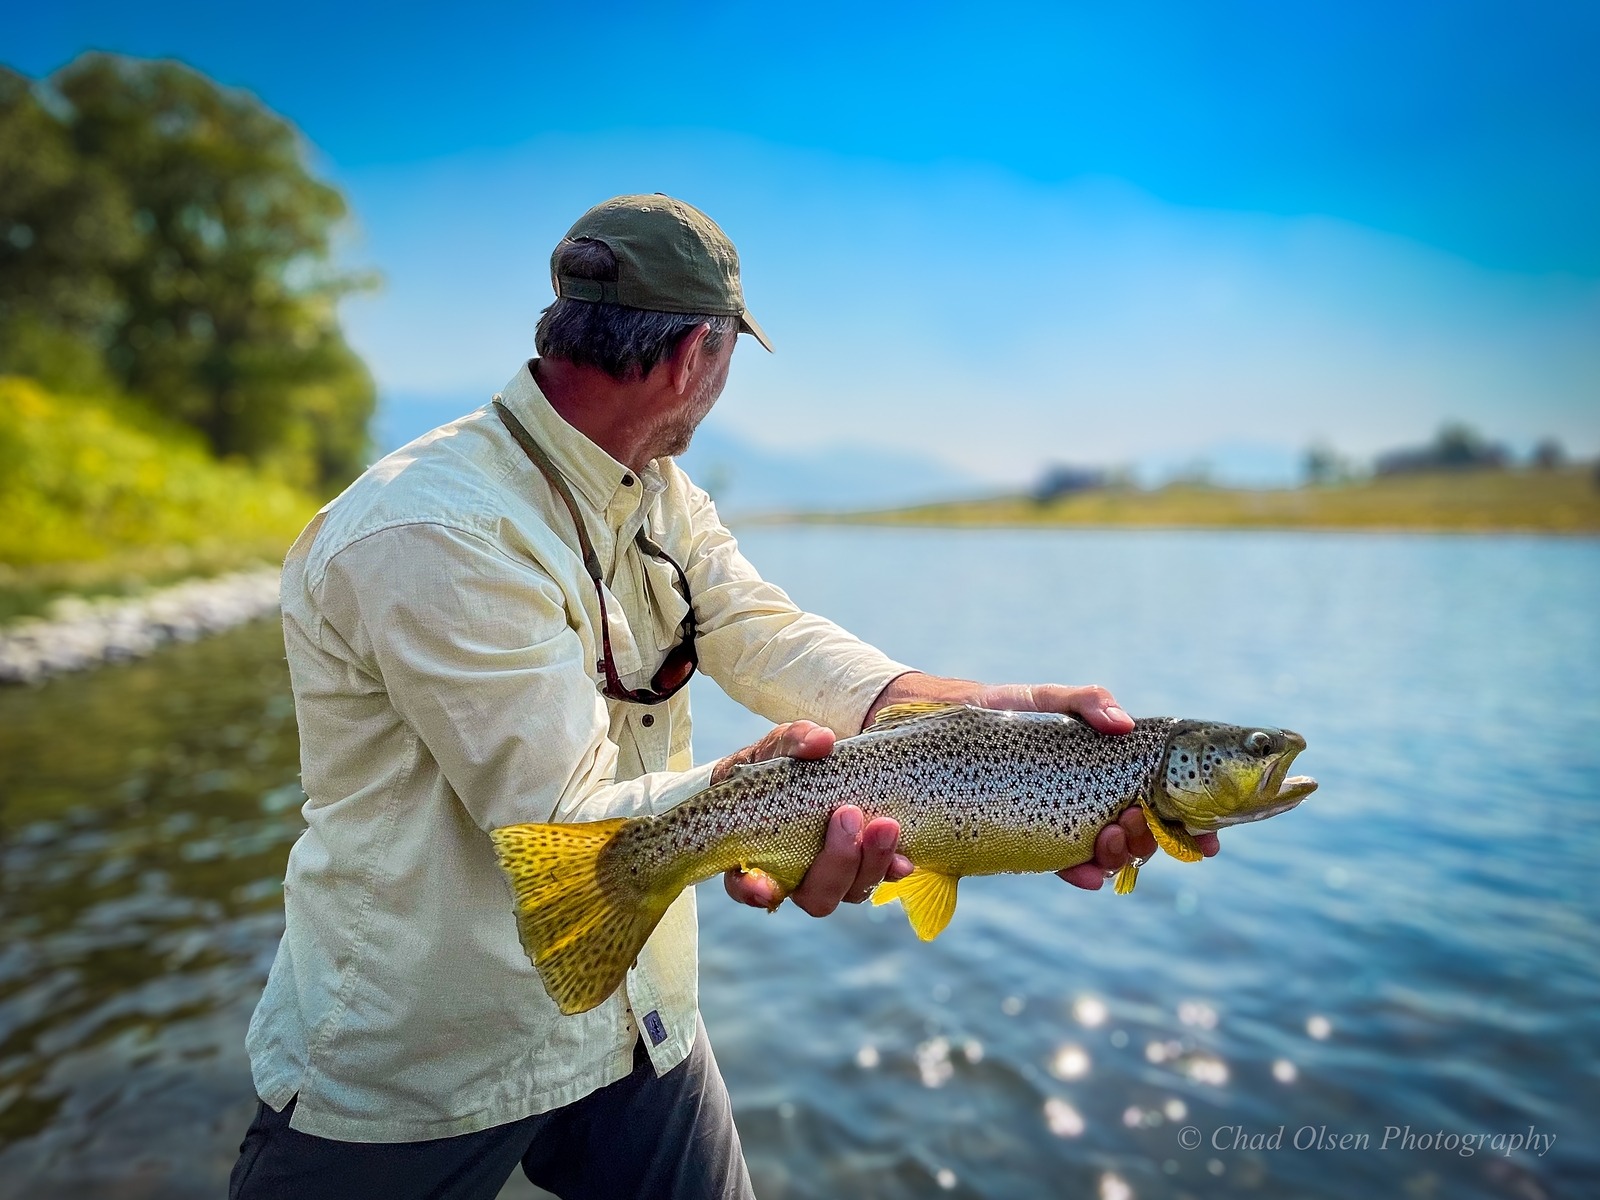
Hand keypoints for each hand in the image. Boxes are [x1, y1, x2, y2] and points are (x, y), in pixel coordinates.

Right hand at [718, 721, 912, 913]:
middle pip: (815, 896)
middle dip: (836, 862)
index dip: (753, 892)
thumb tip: (822, 741)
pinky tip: (906, 860)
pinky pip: (879, 878)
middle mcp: (795, 877)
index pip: (745, 887)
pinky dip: (891, 869)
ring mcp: (831, 876)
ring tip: (886, 825)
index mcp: (755, 855)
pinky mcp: (862, 866)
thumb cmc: (777, 763)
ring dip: (871, 863)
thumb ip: (794, 742)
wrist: (812, 769)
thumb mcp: (779, 747)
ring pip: (850, 892)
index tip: (765, 886)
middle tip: (847, 814)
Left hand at [865, 673, 1221, 889]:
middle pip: (1136, 836)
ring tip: (1108, 837)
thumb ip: (1082, 701)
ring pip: (1103, 856)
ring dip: (1117, 856)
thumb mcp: (1039, 699)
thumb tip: (1123, 722)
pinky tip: (1081, 874)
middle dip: (1147, 839)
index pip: (1155, 803)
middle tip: (1132, 822)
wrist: (918, 726)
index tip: (1208, 841)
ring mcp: (1052, 825)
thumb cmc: (988, 709)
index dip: (1188, 826)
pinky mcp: (1016, 843)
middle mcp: (1081, 803)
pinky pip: (1055, 866)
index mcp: (1097, 772)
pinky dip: (1074, 873)